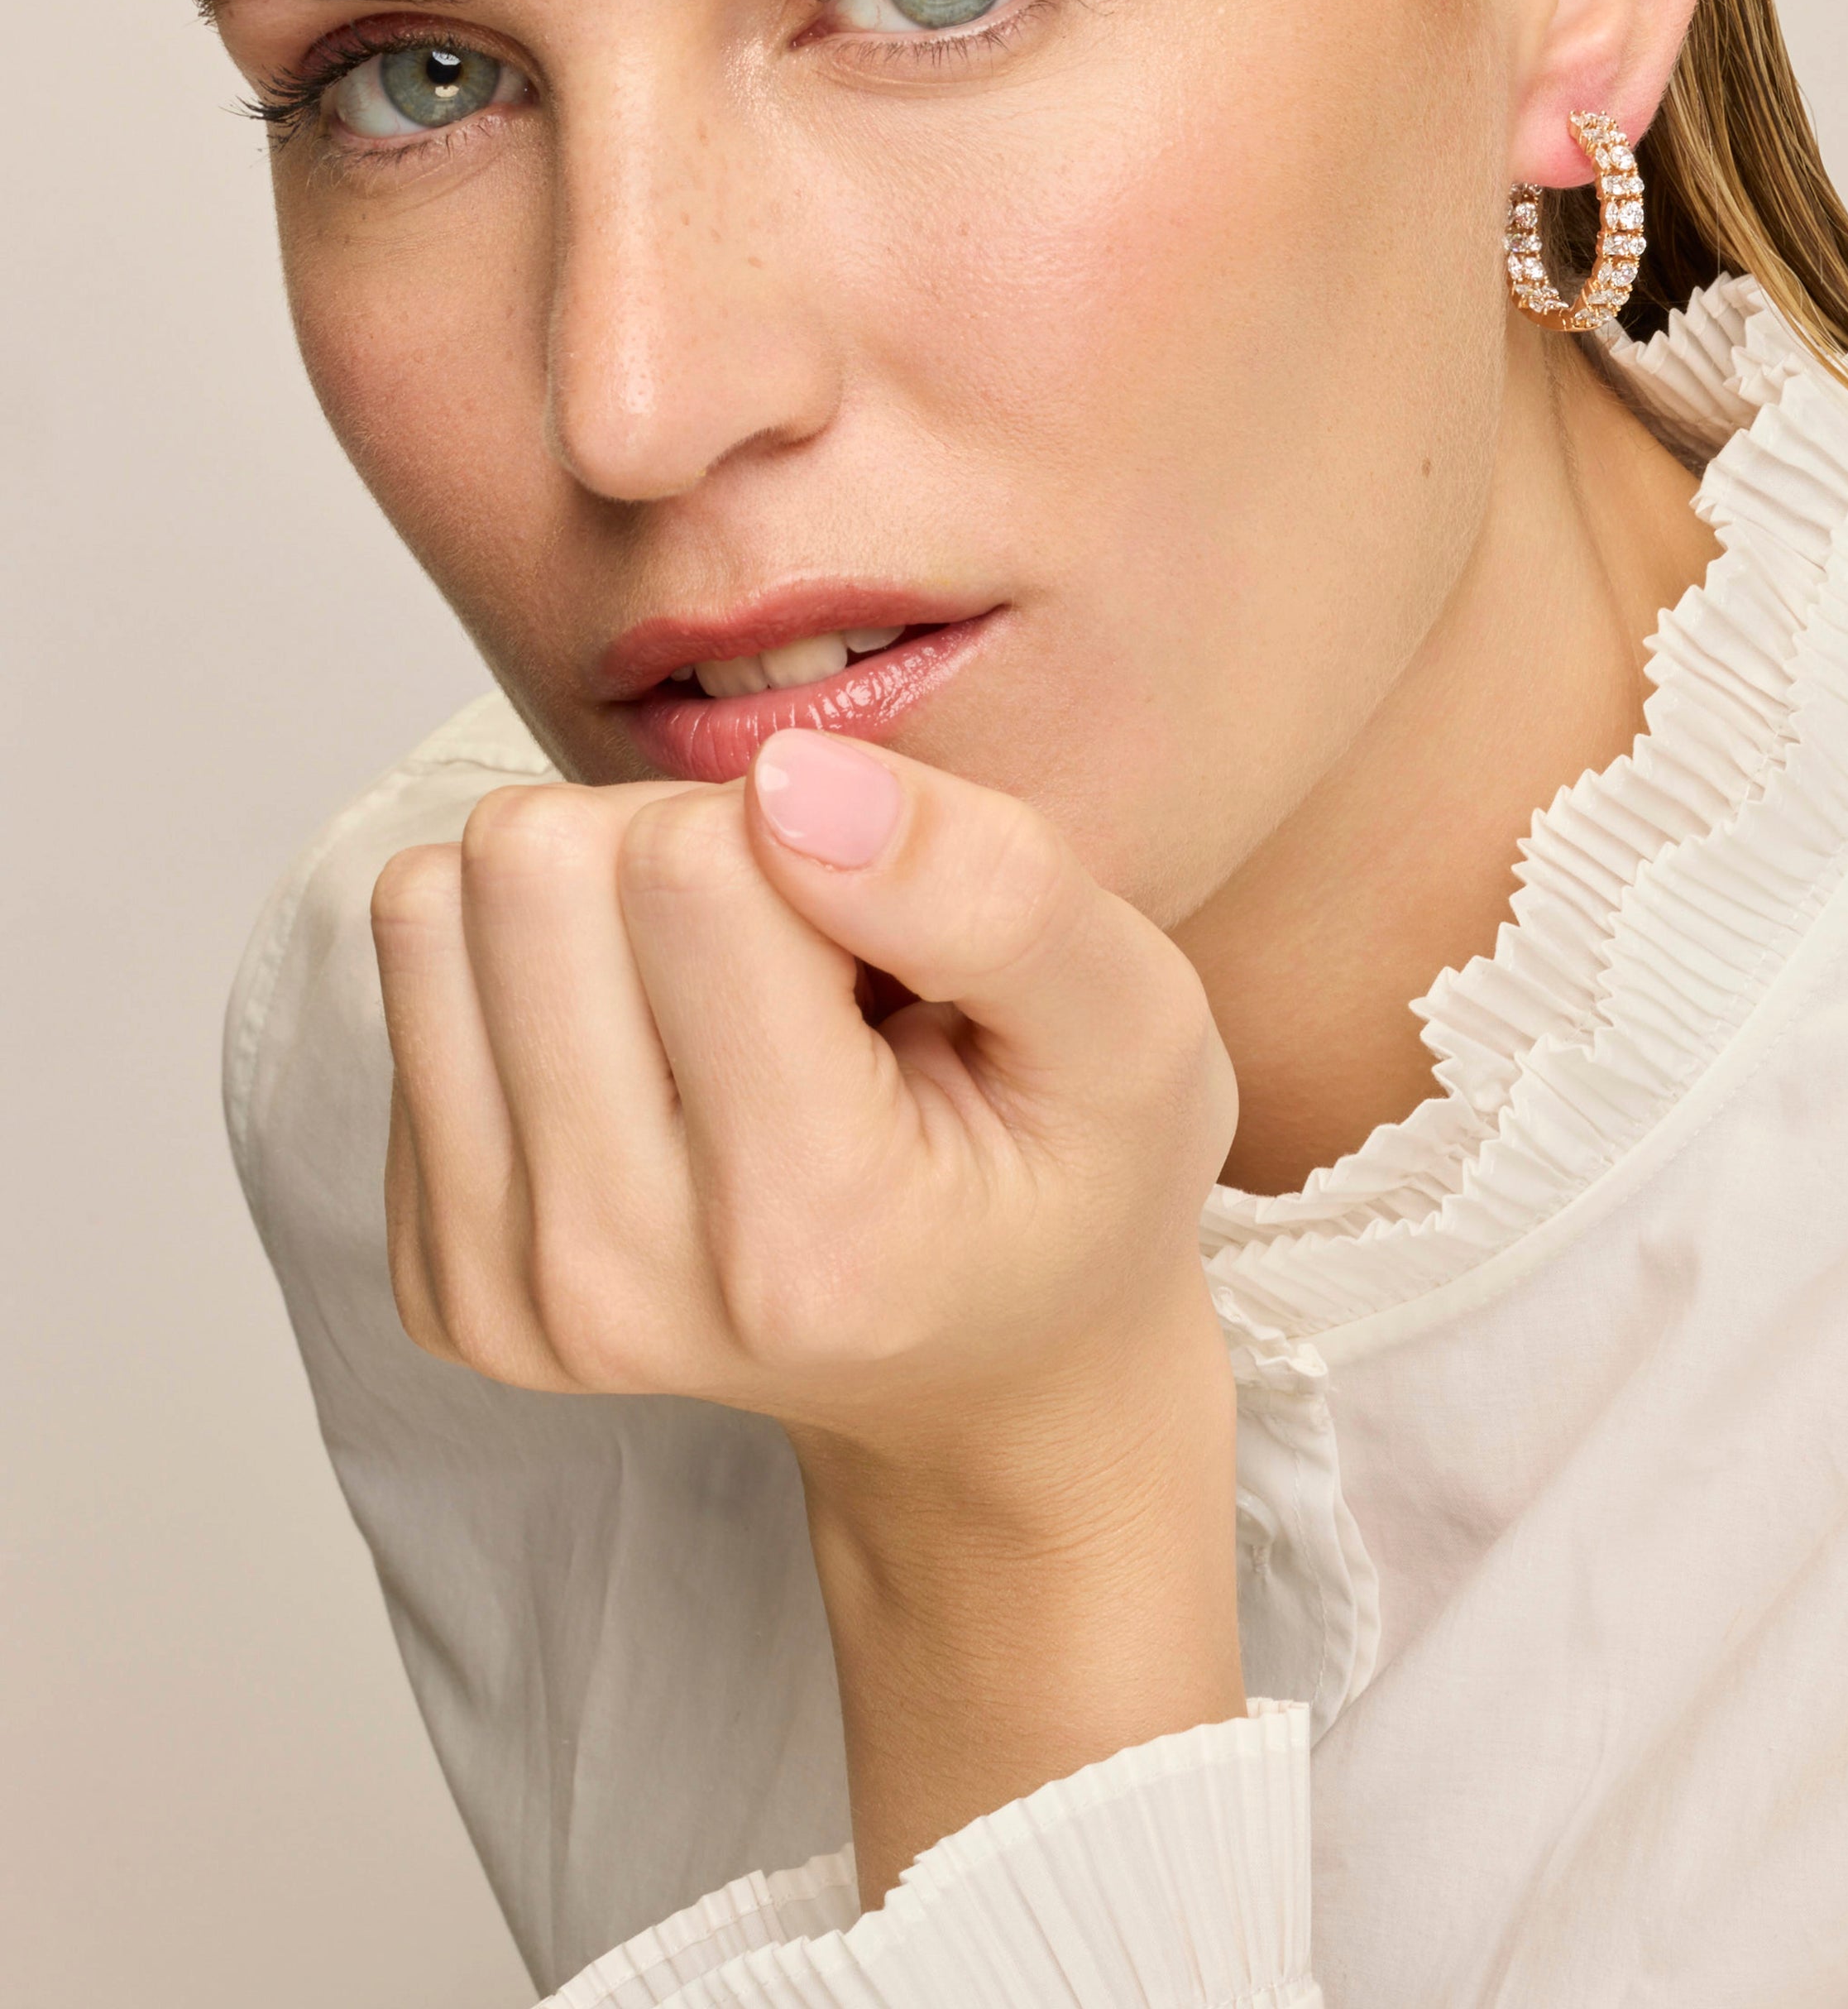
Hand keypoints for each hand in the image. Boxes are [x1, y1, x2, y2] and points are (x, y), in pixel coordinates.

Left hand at [371, 730, 1247, 1897]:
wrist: (990, 1373)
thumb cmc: (1071, 1183)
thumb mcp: (1132, 1021)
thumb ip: (994, 893)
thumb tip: (791, 779)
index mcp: (810, 1238)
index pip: (697, 863)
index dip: (811, 831)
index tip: (889, 938)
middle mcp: (619, 1287)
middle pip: (537, 863)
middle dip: (682, 845)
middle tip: (805, 956)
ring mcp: (505, 1297)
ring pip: (437, 899)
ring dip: (594, 894)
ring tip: (727, 994)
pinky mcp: (434, 1276)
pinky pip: (411, 977)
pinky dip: (539, 971)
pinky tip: (663, 1057)